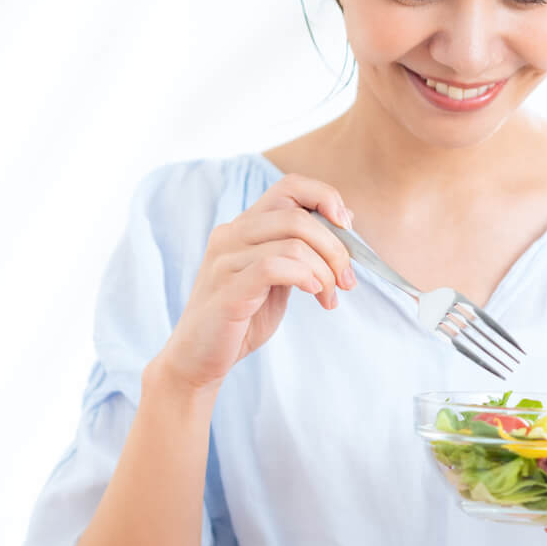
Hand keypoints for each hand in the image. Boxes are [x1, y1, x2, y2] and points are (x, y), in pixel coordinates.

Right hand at [155, 174, 356, 390]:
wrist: (198, 359)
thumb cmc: (242, 318)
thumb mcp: (278, 277)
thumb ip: (301, 249)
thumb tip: (344, 221)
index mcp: (245, 226)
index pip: (289, 186)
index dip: (325, 198)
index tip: (348, 227)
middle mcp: (231, 235)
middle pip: (297, 216)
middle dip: (335, 247)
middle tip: (346, 280)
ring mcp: (225, 260)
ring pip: (292, 243)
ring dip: (324, 271)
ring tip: (329, 297)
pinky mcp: (227, 289)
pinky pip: (273, 267)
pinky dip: (304, 277)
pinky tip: (314, 294)